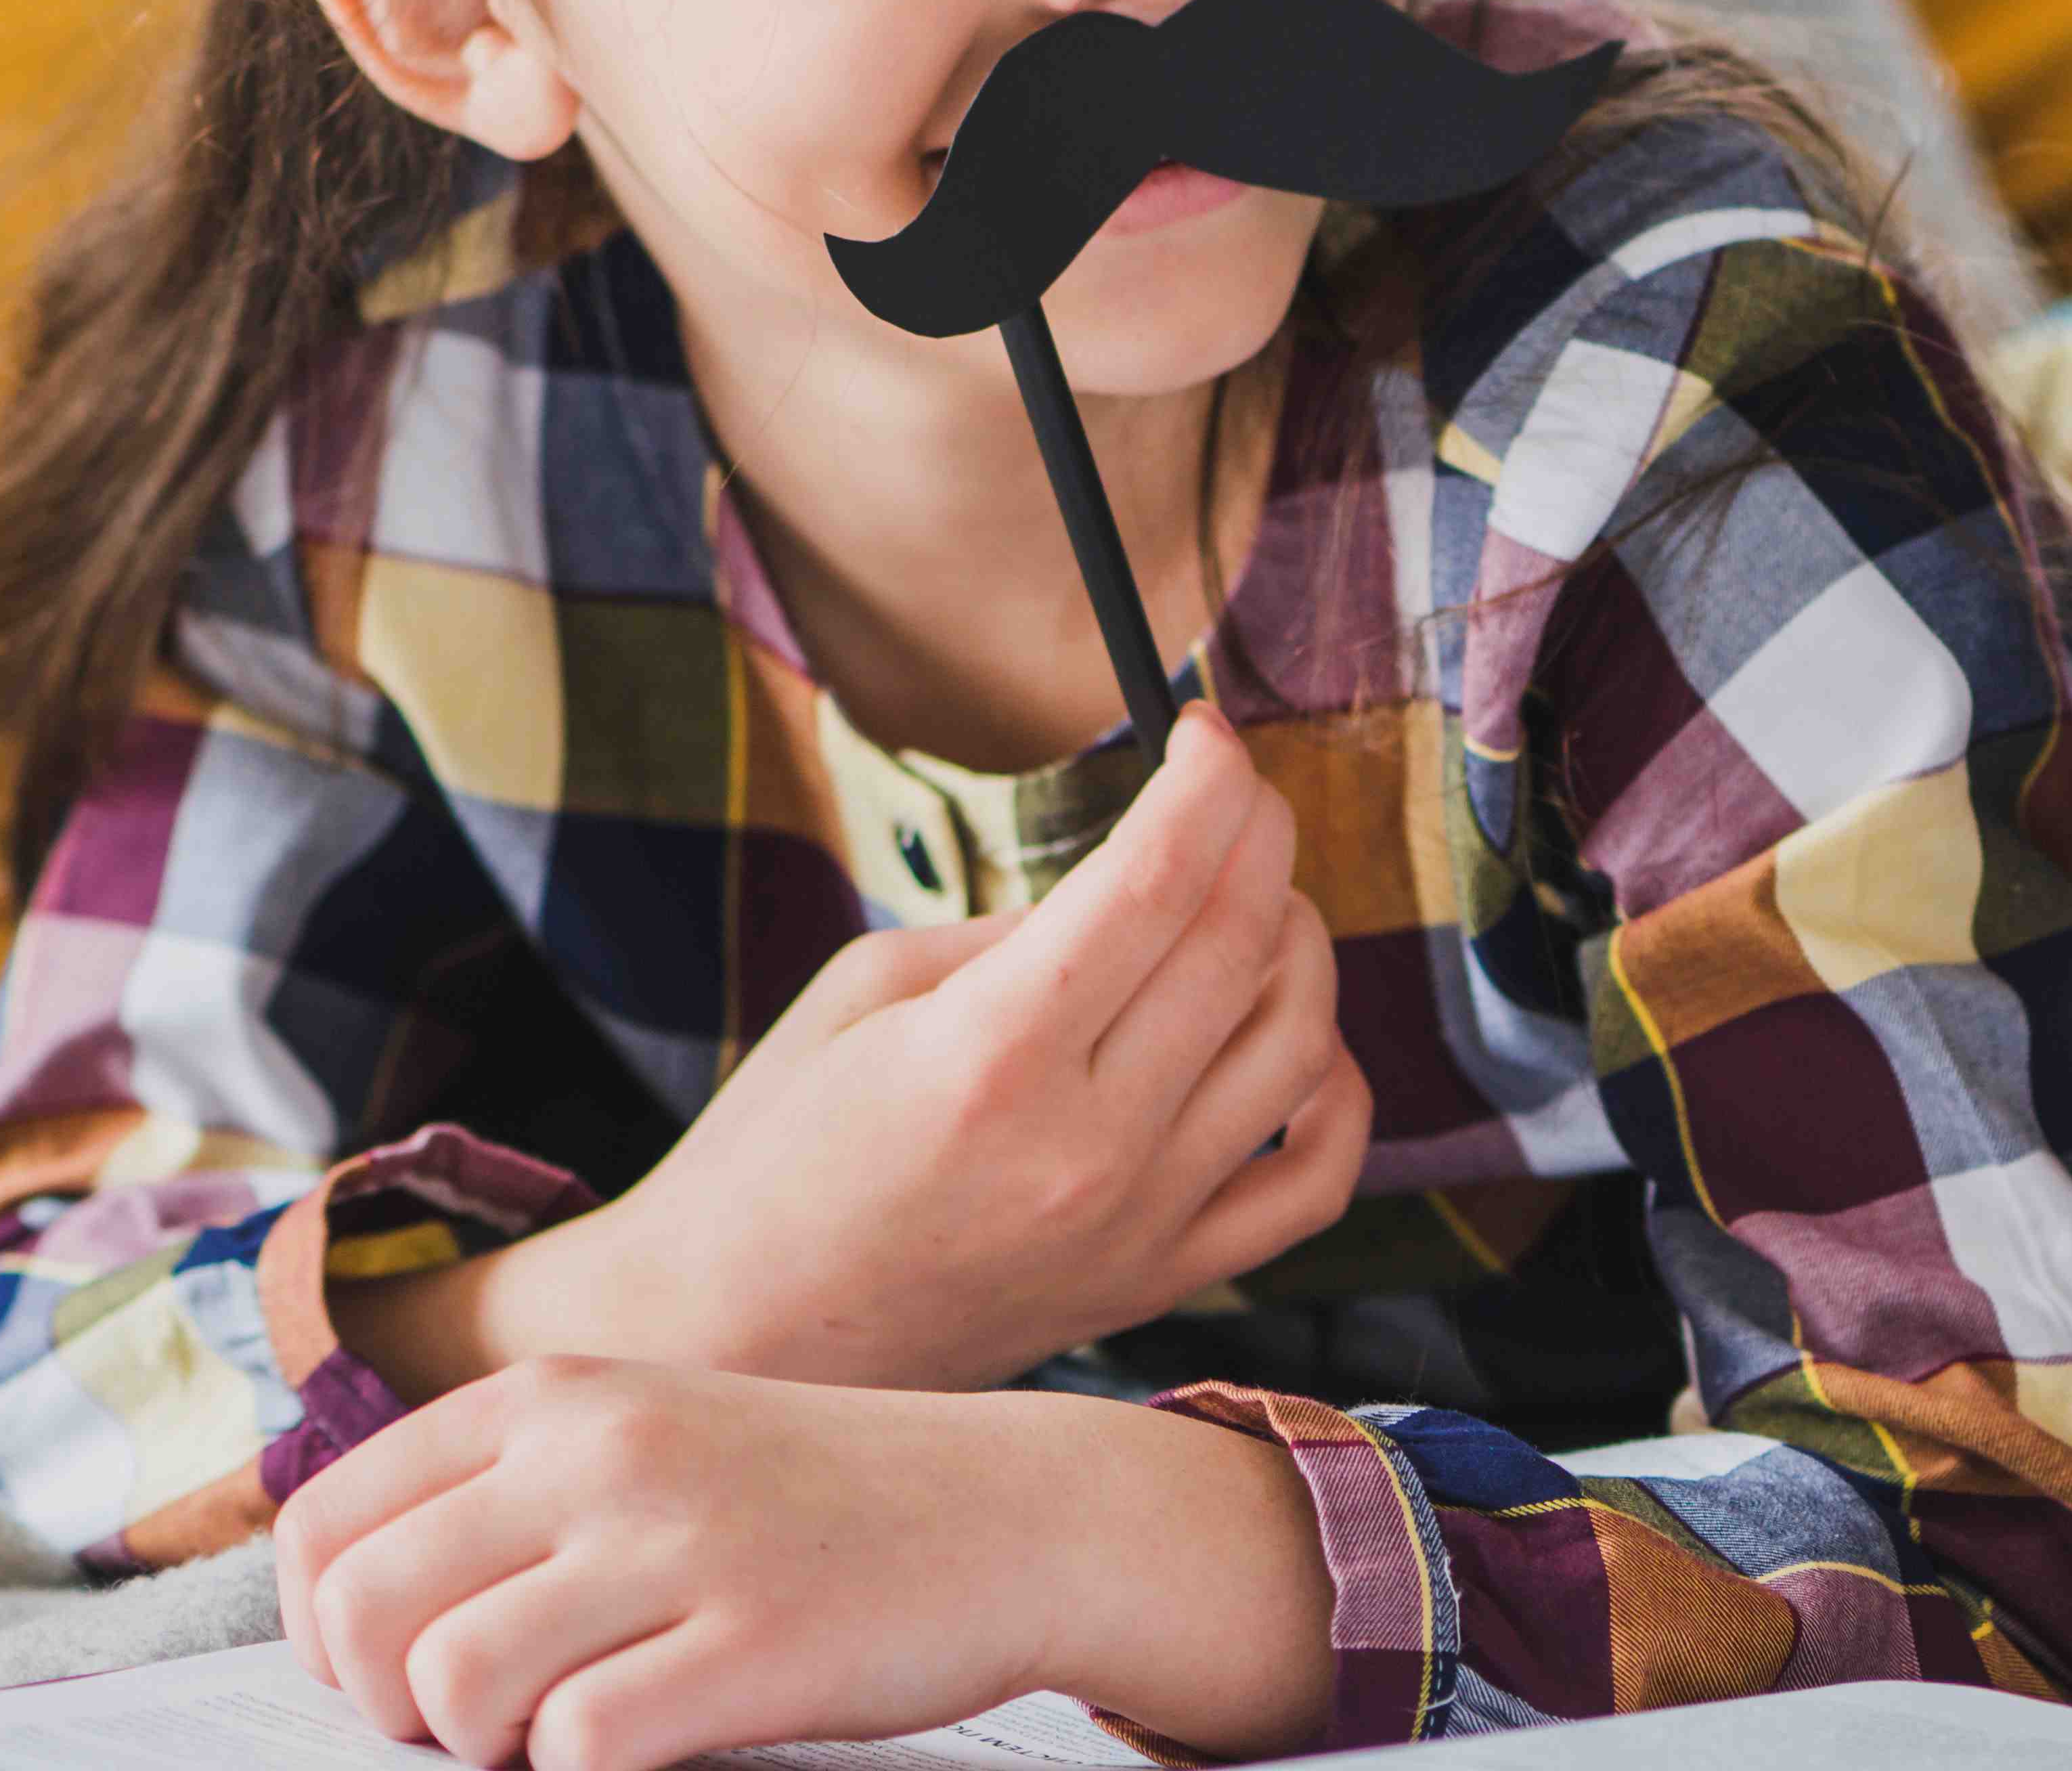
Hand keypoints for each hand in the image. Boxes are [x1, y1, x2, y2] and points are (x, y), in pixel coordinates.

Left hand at [277, 1356, 1334, 1770]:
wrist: (1015, 1511)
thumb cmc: (809, 1500)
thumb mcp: (646, 1440)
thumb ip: (507, 1494)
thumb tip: (346, 1622)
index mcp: (559, 1395)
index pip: (327, 1526)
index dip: (327, 1634)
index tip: (394, 1675)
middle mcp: (603, 1448)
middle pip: (365, 1615)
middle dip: (391, 1706)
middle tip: (481, 1722)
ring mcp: (681, 1541)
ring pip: (454, 1687)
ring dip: (490, 1747)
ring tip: (571, 1728)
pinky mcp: (753, 1640)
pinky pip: (580, 1748)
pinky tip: (657, 1739)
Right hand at [351, 706, 1371, 1397]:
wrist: (732, 1340)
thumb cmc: (774, 1152)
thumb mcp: (862, 996)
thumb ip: (1015, 929)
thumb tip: (1139, 875)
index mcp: (993, 1054)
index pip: (1160, 877)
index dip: (1208, 778)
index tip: (1206, 731)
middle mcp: (1085, 1143)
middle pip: (1243, 942)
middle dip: (1258, 833)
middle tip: (1233, 794)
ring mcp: (1135, 1226)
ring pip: (1302, 1043)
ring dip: (1299, 941)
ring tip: (1250, 903)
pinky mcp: (1158, 1286)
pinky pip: (1316, 1182)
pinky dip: (1338, 1093)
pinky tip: (1301, 1041)